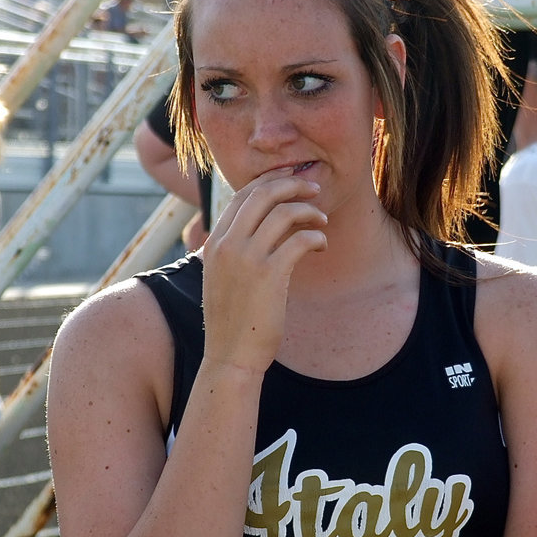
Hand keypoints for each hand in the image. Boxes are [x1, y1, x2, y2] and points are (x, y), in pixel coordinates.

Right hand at [200, 171, 326, 372]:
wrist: (230, 354)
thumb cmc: (232, 319)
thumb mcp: (221, 277)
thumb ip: (232, 250)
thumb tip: (256, 228)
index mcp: (214, 242)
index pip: (242, 194)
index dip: (270, 182)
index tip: (291, 183)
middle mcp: (227, 244)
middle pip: (262, 194)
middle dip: (292, 184)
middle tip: (314, 188)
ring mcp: (247, 259)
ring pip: (284, 212)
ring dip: (309, 210)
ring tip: (321, 220)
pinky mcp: (270, 275)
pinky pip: (300, 240)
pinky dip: (315, 237)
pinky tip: (321, 245)